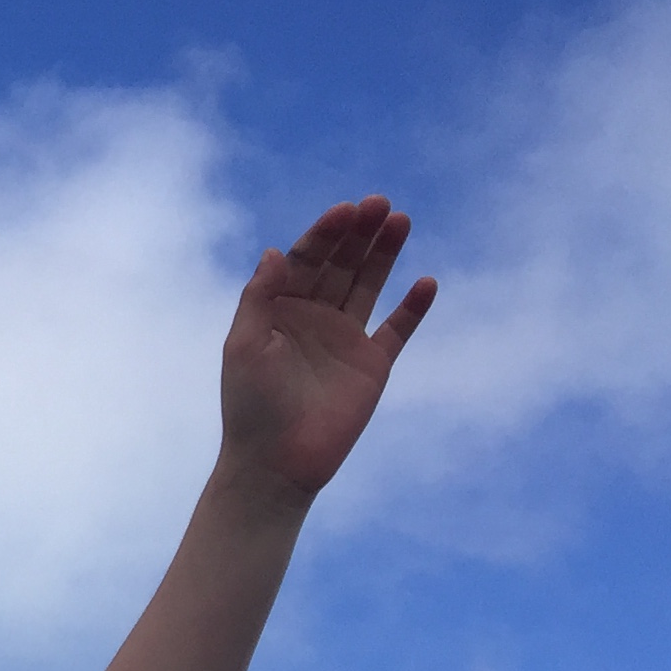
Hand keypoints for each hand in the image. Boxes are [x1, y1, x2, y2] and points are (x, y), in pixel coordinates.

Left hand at [219, 196, 434, 500]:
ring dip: (384, 254)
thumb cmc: (251, 407)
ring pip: (368, 285)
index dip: (323, 234)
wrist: (275, 465)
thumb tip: (275, 251)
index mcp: (279, 311)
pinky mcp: (371, 365)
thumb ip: (259, 298)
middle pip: (340, 264)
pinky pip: (397, 330)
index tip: (345, 211)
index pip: (304, 261)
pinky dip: (413, 309)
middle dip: (357, 234)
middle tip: (379, 205)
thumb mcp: (244, 346)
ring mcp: (344, 339)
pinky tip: (426, 283)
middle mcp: (313, 318)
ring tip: (400, 221)